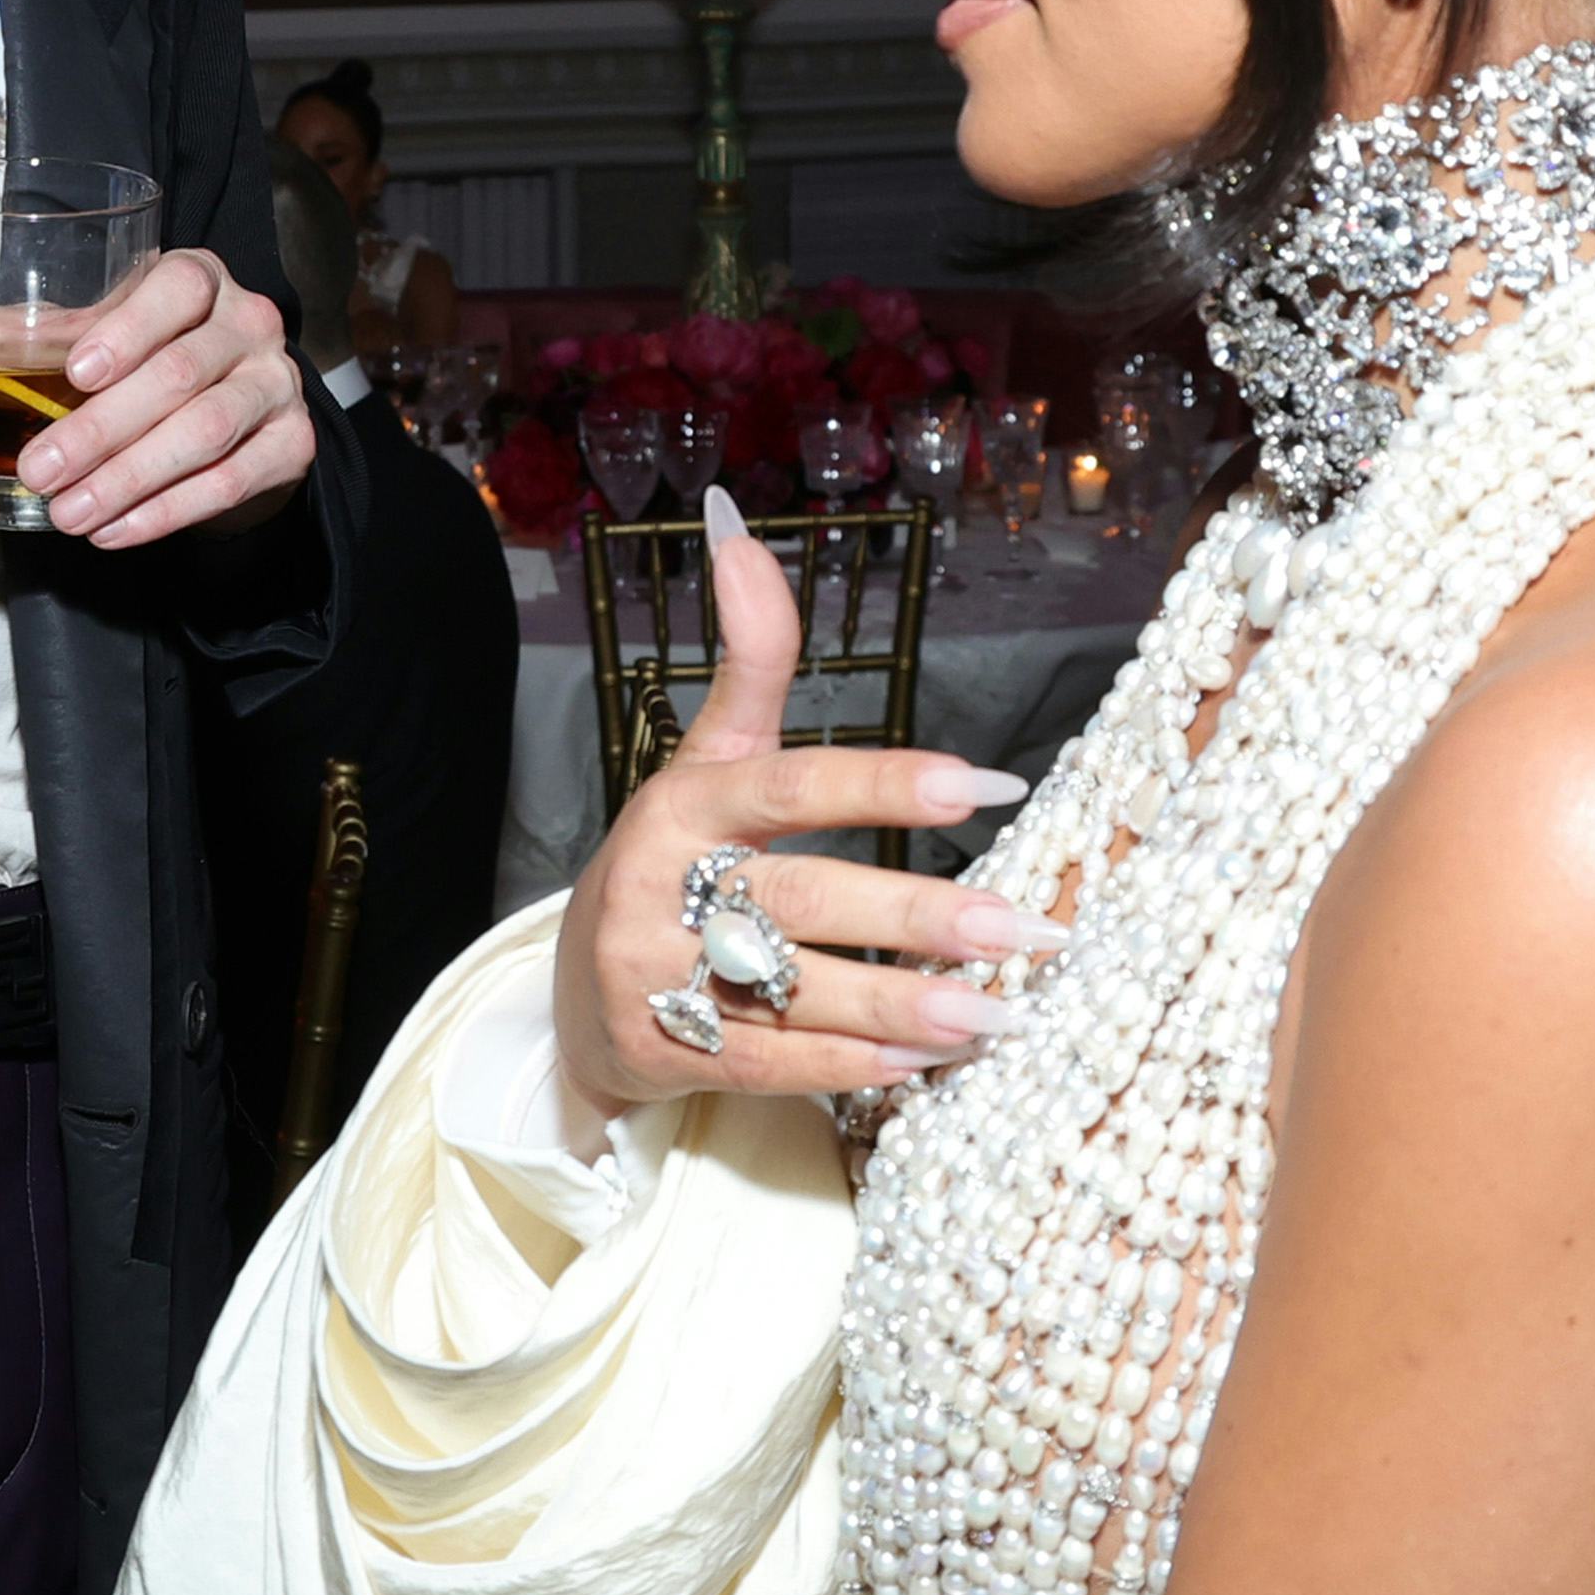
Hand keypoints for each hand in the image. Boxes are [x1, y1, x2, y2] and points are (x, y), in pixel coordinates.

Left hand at [0, 246, 315, 547]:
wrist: (226, 418)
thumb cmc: (132, 364)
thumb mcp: (70, 342)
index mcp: (193, 278)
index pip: (175, 287)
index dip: (129, 327)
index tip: (76, 372)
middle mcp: (247, 322)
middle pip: (181, 374)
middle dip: (104, 431)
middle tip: (40, 471)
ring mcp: (276, 384)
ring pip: (208, 431)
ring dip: (132, 479)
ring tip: (68, 515)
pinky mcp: (291, 445)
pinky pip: (234, 481)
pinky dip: (169, 512)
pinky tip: (116, 532)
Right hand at [558, 489, 1060, 1116]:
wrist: (572, 999)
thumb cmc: (668, 864)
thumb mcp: (706, 759)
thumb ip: (750, 659)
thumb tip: (736, 526)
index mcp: (681, 805)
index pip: (788, 786)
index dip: (885, 784)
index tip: (989, 784)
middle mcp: (659, 888)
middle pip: (800, 900)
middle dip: (917, 916)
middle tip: (1023, 928)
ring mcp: (654, 977)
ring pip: (792, 993)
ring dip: (903, 1008)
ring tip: (999, 1014)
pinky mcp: (661, 1053)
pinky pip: (768, 1066)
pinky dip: (850, 1068)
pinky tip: (927, 1066)